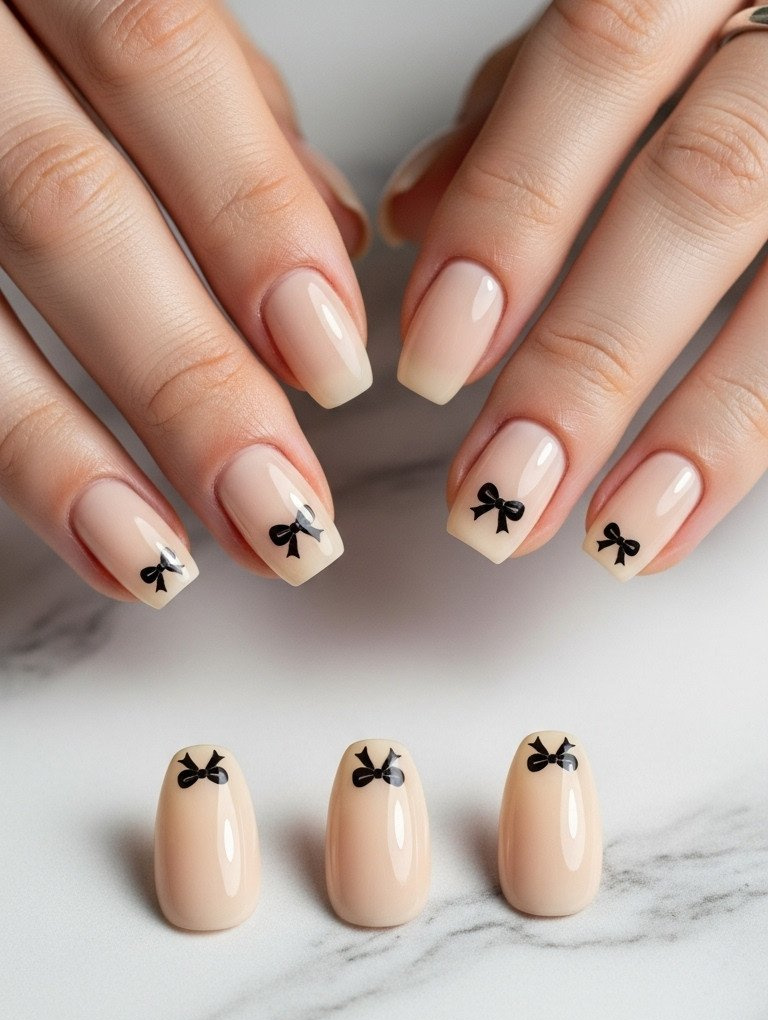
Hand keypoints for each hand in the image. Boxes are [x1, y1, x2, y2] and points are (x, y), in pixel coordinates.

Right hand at [0, 0, 371, 605]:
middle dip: (185, 379)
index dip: (250, 216)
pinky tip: (80, 530)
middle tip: (279, 508)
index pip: (156, 55)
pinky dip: (5, 452)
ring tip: (160, 561)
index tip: (331, 362)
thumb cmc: (22, 8)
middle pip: (63, 208)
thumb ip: (219, 102)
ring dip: (64, 455)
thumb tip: (333, 236)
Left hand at [380, 1, 767, 578]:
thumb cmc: (723, 15)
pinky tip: (683, 515)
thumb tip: (416, 213)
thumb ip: (528, 103)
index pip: (600, 62)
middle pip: (700, 195)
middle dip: (588, 356)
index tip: (439, 352)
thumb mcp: (629, 11)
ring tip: (612, 533)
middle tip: (501, 482)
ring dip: (699, 427)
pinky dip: (755, 439)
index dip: (514, 214)